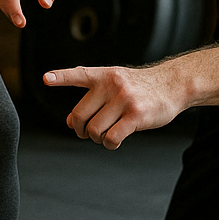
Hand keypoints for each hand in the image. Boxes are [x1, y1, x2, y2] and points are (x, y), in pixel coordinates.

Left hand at [44, 61, 186, 147]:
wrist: (172, 85)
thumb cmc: (139, 88)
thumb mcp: (115, 86)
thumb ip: (92, 99)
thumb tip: (70, 122)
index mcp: (104, 75)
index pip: (78, 74)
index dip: (61, 77)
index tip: (46, 79)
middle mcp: (112, 85)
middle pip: (80, 115)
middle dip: (80, 130)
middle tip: (86, 133)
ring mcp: (124, 100)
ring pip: (94, 130)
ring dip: (97, 138)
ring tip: (107, 135)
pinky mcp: (136, 115)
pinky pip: (111, 138)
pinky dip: (109, 145)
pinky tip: (115, 141)